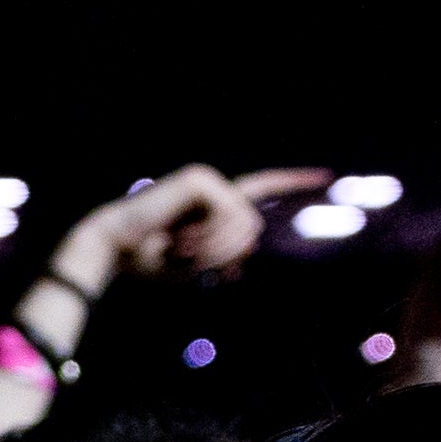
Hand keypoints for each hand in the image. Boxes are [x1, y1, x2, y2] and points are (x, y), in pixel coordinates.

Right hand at [46, 165, 330, 300]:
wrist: (113, 248)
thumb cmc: (148, 261)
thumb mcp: (194, 265)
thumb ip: (224, 259)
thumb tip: (245, 260)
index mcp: (215, 204)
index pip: (262, 189)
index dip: (294, 182)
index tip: (326, 176)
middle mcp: (214, 187)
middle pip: (252, 227)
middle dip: (227, 255)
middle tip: (190, 263)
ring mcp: (207, 180)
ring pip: (242, 225)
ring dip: (214, 252)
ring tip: (180, 252)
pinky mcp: (200, 180)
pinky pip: (226, 217)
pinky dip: (206, 239)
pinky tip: (179, 241)